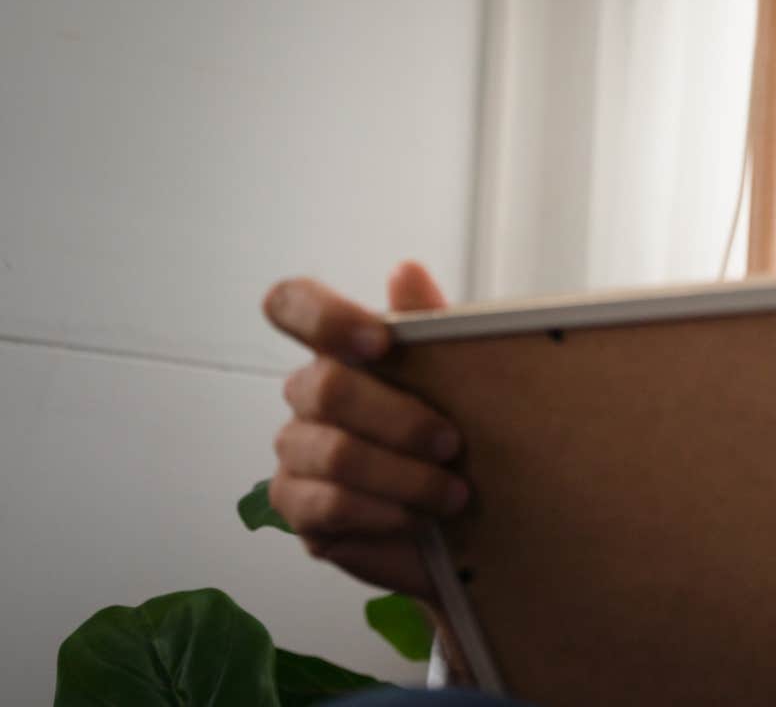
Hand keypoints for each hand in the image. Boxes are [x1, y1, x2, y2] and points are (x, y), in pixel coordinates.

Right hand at [262, 261, 468, 602]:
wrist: (464, 513)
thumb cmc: (454, 430)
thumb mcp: (460, 376)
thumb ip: (431, 325)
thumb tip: (406, 271)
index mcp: (339, 349)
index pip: (292, 305)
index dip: (324, 317)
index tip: (380, 342)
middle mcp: (307, 396)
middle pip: (326, 389)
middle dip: (400, 419)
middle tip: (453, 443)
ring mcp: (297, 453)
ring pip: (333, 455)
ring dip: (403, 477)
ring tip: (454, 495)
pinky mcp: (298, 509)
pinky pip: (328, 508)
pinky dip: (383, 515)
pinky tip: (418, 522)